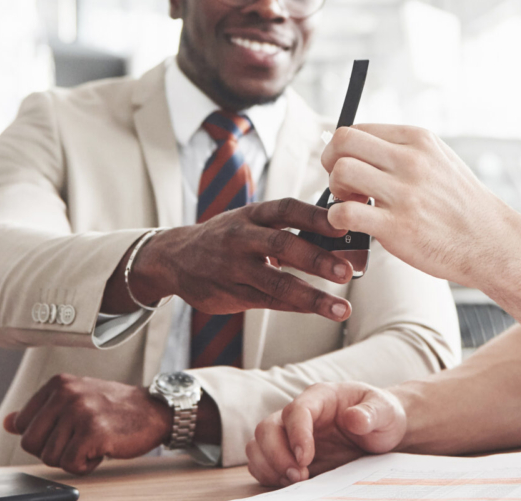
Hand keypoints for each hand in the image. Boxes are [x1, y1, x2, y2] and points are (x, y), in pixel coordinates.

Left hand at [3, 374, 170, 474]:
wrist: (154, 411)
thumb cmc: (114, 408)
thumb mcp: (75, 400)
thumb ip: (41, 412)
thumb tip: (8, 423)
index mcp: (57, 384)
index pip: (22, 425)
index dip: (44, 437)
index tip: (68, 430)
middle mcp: (66, 393)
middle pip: (31, 444)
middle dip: (54, 450)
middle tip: (79, 440)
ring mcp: (80, 411)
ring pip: (50, 458)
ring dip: (73, 458)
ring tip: (93, 442)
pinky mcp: (93, 431)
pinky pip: (70, 465)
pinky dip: (85, 466)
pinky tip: (100, 450)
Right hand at [128, 197, 355, 320]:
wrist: (174, 258)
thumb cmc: (226, 237)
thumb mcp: (248, 220)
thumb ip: (284, 227)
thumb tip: (336, 233)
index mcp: (251, 214)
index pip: (286, 209)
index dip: (315, 216)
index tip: (343, 224)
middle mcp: (241, 238)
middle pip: (282, 245)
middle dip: (316, 259)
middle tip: (346, 271)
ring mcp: (234, 268)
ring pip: (277, 283)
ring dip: (312, 297)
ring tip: (341, 309)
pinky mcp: (230, 294)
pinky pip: (268, 301)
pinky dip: (295, 306)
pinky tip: (318, 311)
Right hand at [247, 383, 407, 487]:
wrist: (380, 431)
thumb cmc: (381, 415)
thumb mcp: (386, 411)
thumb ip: (371, 412)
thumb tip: (354, 418)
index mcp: (320, 397)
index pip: (297, 410)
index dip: (296, 434)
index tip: (305, 457)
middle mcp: (299, 414)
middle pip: (267, 428)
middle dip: (277, 454)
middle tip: (299, 475)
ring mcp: (290, 434)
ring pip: (258, 444)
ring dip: (269, 466)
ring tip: (294, 481)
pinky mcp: (288, 454)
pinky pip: (262, 461)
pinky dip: (268, 474)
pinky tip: (289, 483)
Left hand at [321, 125, 520, 285]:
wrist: (492, 243)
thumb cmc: (463, 206)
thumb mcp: (440, 160)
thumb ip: (405, 150)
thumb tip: (363, 147)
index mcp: (419, 140)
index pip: (358, 128)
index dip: (343, 149)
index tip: (351, 168)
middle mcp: (411, 161)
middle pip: (343, 141)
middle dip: (330, 162)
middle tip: (343, 185)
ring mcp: (404, 194)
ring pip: (341, 172)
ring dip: (335, 190)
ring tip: (353, 204)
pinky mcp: (398, 227)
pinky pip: (345, 213)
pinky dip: (337, 219)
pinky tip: (351, 225)